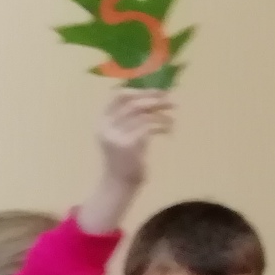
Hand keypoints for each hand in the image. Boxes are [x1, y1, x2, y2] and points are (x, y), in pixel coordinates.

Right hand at [79, 89, 173, 233]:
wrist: (119, 183)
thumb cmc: (124, 158)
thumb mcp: (123, 134)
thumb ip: (131, 117)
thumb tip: (154, 96)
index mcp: (101, 121)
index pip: (117, 97)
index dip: (138, 90)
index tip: (156, 92)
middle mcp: (105, 127)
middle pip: (132, 103)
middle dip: (154, 98)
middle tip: (171, 100)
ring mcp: (115, 136)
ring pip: (142, 114)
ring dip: (161, 113)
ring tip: (173, 117)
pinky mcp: (128, 145)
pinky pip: (149, 127)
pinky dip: (162, 126)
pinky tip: (169, 131)